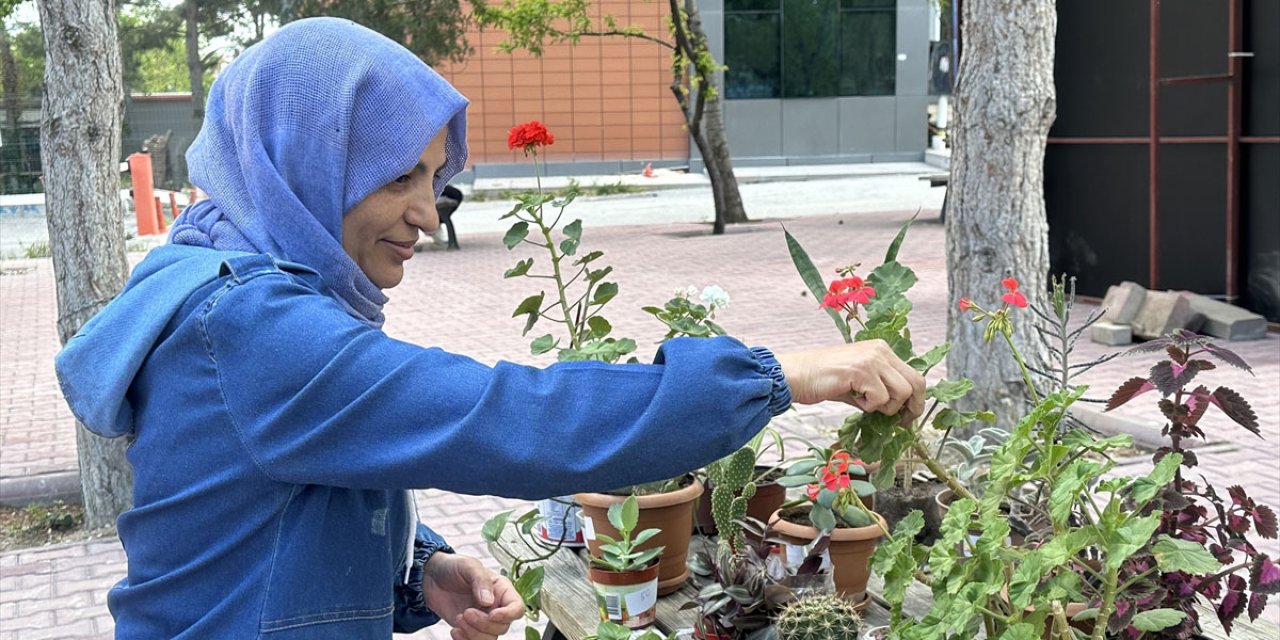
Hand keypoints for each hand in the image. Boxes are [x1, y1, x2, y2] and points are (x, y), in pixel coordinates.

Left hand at [422, 553, 524, 639]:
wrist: (431, 579)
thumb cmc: (453, 567)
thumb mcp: (468, 566)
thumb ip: (480, 580)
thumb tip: (489, 601)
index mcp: (501, 590)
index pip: (517, 607)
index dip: (508, 614)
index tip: (491, 614)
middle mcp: (496, 607)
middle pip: (503, 626)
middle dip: (483, 624)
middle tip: (466, 613)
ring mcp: (483, 619)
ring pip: (490, 638)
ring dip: (473, 633)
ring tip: (459, 619)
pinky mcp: (470, 629)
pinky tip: (455, 630)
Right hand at [775, 340, 925, 423]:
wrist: (795, 375)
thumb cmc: (823, 380)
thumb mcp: (859, 381)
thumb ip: (880, 389)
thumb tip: (901, 411)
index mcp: (881, 350)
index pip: (914, 375)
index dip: (915, 400)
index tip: (906, 417)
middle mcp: (880, 350)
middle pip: (916, 383)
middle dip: (911, 407)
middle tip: (900, 422)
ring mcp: (872, 359)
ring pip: (902, 392)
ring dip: (886, 407)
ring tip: (865, 404)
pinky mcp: (862, 370)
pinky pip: (881, 399)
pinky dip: (869, 407)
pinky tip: (854, 399)